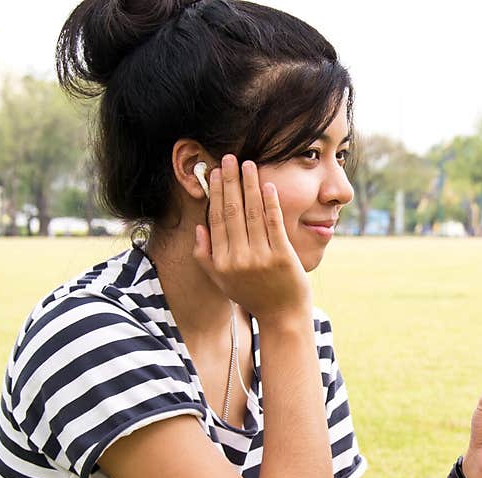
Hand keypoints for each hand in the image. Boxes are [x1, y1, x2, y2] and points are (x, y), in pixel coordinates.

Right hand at [193, 155, 311, 323]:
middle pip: (232, 212)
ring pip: (252, 213)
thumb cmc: (252, 296)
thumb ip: (206, 257)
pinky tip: (267, 185)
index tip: (216, 173)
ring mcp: (260, 258)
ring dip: (250, 185)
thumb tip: (199, 227)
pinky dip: (270, 203)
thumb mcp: (222, 281)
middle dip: (230, 181)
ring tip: (249, 164)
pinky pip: (273, 223)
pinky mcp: (281, 257)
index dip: (216, 194)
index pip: (216, 220)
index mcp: (220, 263)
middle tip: (229, 158)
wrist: (282, 316)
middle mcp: (237, 260)